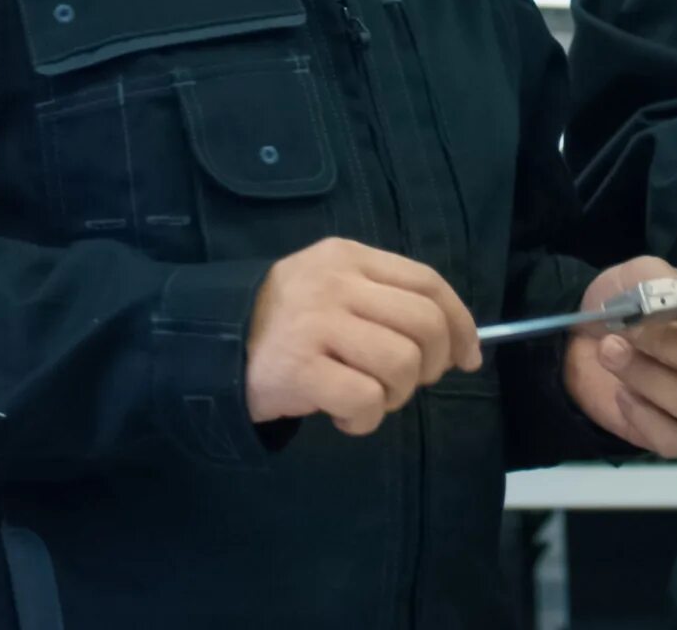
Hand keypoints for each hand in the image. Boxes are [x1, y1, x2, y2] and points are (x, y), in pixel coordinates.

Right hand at [245, 238, 480, 434]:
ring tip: (369, 398)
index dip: (460, 324)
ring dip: (396, 395)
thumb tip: (459, 343)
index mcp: (348, 257)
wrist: (208, 345)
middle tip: (406, 383)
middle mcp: (335, 283)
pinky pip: (366, 400)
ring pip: (401, 363)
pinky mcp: (298, 369)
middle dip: (431, 365)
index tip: (468, 357)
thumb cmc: (284, 323)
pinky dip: (366, 420)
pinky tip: (345, 416)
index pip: (428, 283)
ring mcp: (315, 324)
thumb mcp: (332, 288)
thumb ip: (386, 300)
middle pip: (424, 324)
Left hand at [563, 256, 676, 458]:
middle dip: (668, 347)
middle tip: (629, 330)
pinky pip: (676, 441)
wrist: (577, 338)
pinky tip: (622, 396)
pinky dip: (648, 419)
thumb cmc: (618, 303)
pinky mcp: (667, 431)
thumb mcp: (634, 275)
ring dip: (648, 378)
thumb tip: (673, 300)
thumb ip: (656, 279)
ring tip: (611, 353)